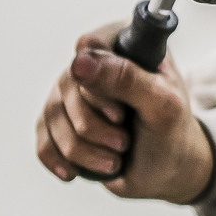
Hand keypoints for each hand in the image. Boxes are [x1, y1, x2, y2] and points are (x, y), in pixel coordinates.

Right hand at [35, 22, 215, 203]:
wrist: (166, 171)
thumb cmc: (171, 133)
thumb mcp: (162, 105)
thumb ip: (127, 78)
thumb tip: (79, 60)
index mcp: (127, 45)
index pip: (91, 45)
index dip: (99, 85)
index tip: (120, 114)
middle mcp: (96, 62)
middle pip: (68, 83)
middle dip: (96, 127)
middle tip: (125, 141)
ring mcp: (74, 91)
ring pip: (53, 114)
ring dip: (84, 149)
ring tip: (114, 159)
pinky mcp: (60, 121)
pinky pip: (43, 139)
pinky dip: (63, 161)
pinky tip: (81, 169)